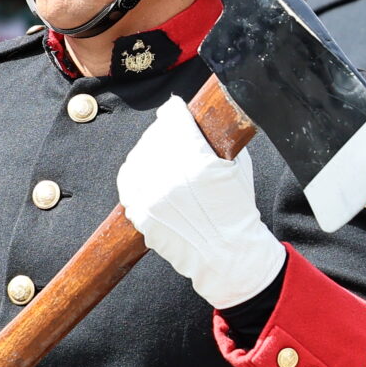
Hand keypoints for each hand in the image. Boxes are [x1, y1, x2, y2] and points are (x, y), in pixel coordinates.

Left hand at [117, 96, 285, 308]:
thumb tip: (197, 119)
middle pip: (154, 136)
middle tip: (172, 134)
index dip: (177, 112)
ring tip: (162, 155)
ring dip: (148, 152)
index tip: (177, 112)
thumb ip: (216, 139)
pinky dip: (136, 175)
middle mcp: (170, 177)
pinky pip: (128, 183)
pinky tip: (148, 175)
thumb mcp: (237, 165)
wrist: (228, 254)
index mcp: (197, 160)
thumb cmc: (237, 210)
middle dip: (164, 131)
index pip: (173, 118)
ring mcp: (151, 198)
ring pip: (137, 157)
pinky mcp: (141, 215)